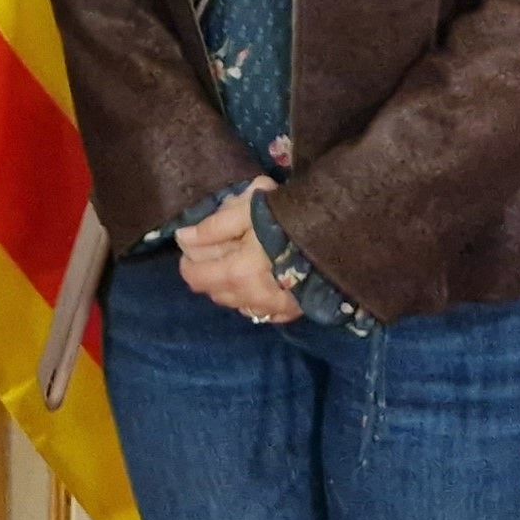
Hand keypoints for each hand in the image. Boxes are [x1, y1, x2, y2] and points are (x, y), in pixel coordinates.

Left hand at [174, 182, 298, 324]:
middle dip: (209, 272)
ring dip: (230, 287)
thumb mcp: (247, 209)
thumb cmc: (289, 216)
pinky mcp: (291, 311)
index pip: (194, 276)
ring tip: (242, 263)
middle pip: (213, 292)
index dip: (189, 260)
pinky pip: (260, 310)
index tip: (195, 244)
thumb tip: (183, 238)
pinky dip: (253, 298)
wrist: (337, 234)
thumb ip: (213, 227)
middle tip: (221, 249)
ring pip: (235, 303)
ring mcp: (272, 307)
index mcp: (236, 272)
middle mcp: (250, 297)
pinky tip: (263, 280)